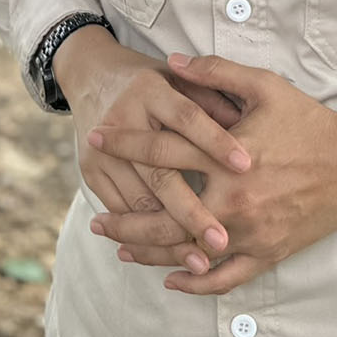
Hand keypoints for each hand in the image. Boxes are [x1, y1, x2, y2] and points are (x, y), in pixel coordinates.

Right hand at [53, 29, 251, 272]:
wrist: (92, 75)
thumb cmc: (149, 79)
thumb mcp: (180, 76)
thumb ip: (212, 95)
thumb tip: (244, 124)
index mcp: (150, 90)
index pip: (187, 117)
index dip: (216, 140)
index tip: (245, 165)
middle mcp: (123, 119)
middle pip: (160, 173)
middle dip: (192, 211)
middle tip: (222, 239)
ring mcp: (102, 150)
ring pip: (140, 201)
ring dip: (170, 235)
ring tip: (202, 261)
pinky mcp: (91, 170)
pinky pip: (121, 210)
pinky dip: (144, 236)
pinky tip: (170, 253)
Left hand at [87, 52, 336, 294]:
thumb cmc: (310, 123)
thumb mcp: (265, 86)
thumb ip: (216, 72)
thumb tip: (173, 60)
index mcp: (228, 157)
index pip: (162, 152)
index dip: (124, 144)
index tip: (97, 139)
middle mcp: (233, 201)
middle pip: (163, 216)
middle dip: (124, 218)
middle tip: (97, 218)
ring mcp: (250, 233)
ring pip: (186, 252)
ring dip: (148, 253)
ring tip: (120, 248)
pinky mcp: (267, 254)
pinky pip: (224, 279)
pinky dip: (195, 282)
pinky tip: (171, 278)